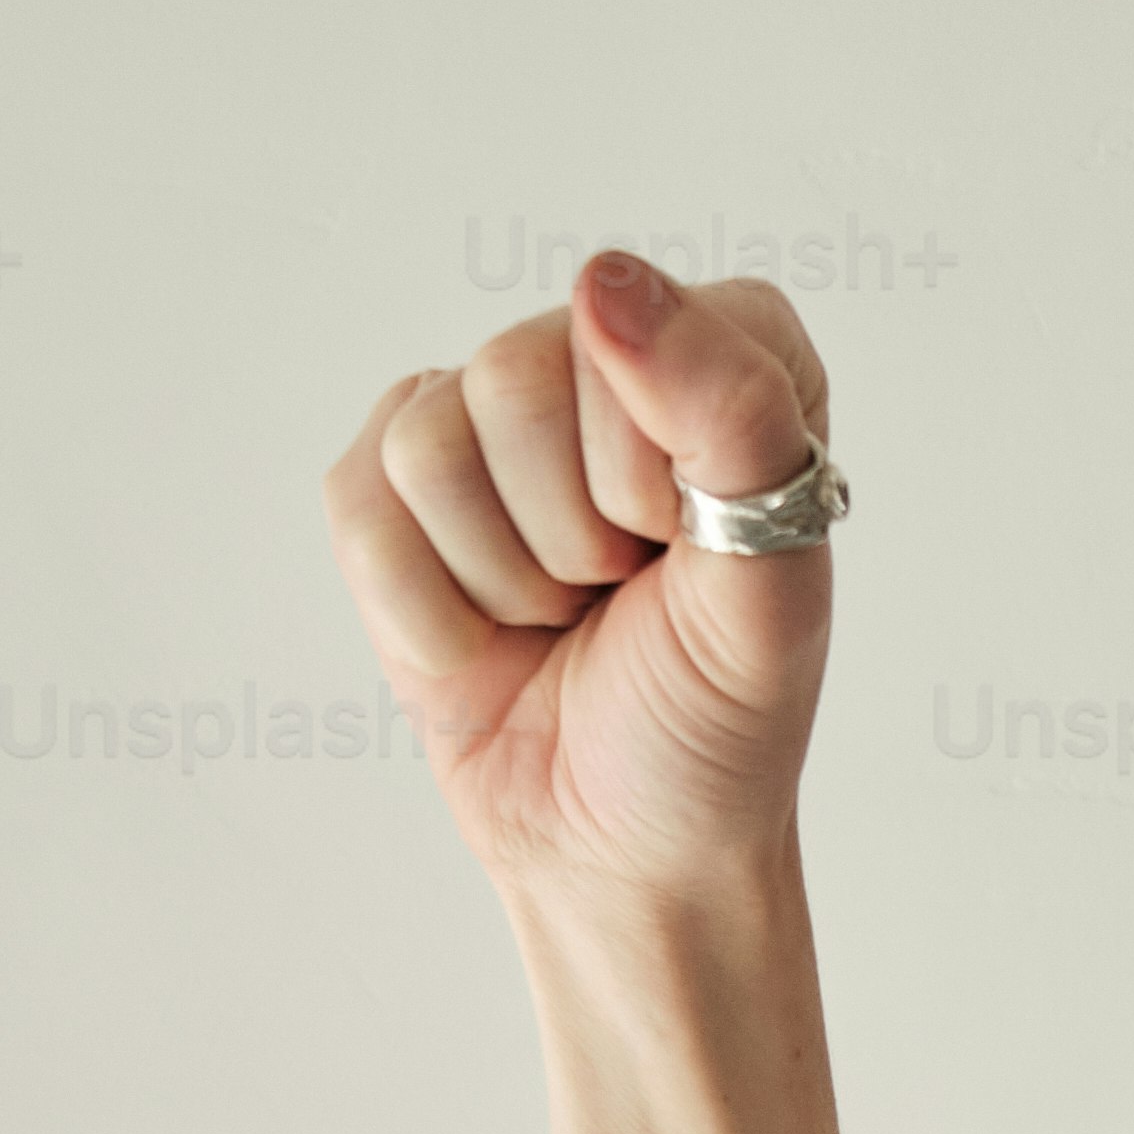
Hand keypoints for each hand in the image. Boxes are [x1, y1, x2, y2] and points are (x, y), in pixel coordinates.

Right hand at [319, 252, 835, 910]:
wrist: (623, 853)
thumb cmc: (712, 727)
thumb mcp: (771, 590)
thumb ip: (731, 416)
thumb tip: (603, 281)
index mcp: (726, 355)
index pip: (634, 327)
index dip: (651, 473)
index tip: (687, 553)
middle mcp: (601, 360)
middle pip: (511, 376)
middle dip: (570, 535)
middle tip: (618, 599)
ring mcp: (486, 418)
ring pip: (430, 445)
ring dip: (502, 579)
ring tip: (560, 620)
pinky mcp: (393, 485)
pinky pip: (362, 504)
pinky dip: (426, 611)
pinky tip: (487, 639)